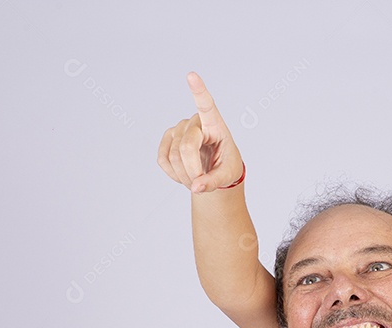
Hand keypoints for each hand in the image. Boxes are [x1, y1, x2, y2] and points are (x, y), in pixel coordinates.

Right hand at [157, 72, 243, 192]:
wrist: (215, 169)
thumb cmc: (226, 166)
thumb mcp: (228, 175)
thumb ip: (214, 182)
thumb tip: (197, 187)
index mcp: (215, 124)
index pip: (207, 105)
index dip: (198, 91)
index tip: (191, 75)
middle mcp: (195, 121)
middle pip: (186, 146)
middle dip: (192, 171)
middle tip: (200, 184)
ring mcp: (179, 128)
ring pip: (173, 155)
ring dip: (184, 175)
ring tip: (196, 180)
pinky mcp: (167, 139)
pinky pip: (163, 159)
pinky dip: (173, 174)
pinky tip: (184, 174)